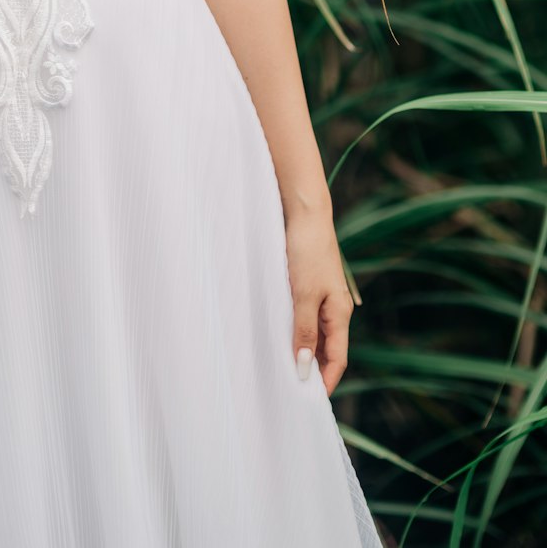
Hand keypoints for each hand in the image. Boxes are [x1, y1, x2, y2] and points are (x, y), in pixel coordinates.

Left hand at [284, 208, 356, 396]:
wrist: (304, 213)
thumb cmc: (307, 252)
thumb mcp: (303, 295)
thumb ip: (303, 331)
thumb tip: (304, 369)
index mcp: (339, 314)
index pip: (337, 359)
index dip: (326, 382)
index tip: (309, 404)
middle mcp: (333, 309)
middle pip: (326, 350)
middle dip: (312, 371)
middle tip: (289, 392)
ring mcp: (321, 298)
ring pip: (313, 335)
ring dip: (301, 352)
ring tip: (280, 370)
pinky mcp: (307, 287)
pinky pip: (303, 318)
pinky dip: (294, 332)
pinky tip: (277, 338)